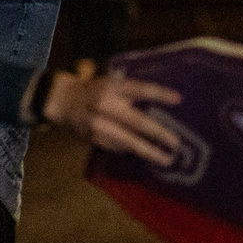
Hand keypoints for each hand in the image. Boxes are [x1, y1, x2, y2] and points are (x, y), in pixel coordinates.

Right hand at [43, 66, 183, 167]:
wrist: (64, 102)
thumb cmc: (97, 91)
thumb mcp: (113, 84)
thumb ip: (133, 92)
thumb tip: (167, 104)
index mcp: (112, 87)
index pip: (139, 89)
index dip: (159, 94)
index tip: (179, 99)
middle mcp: (104, 105)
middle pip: (136, 121)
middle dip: (158, 133)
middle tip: (176, 143)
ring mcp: (98, 124)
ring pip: (127, 141)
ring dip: (148, 151)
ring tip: (166, 159)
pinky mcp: (94, 139)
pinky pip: (118, 148)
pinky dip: (133, 152)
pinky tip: (147, 157)